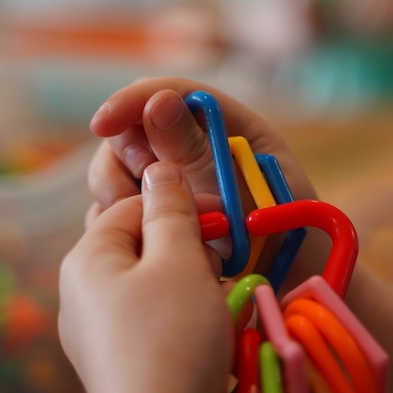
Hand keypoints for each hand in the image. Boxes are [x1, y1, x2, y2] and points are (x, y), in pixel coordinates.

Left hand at [60, 161, 233, 392]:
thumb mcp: (178, 262)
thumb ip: (170, 211)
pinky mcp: (121, 362)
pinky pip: (155, 320)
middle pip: (141, 244)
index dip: (180, 204)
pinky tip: (210, 331)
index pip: (132, 205)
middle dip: (186, 246)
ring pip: (152, 283)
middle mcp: (83, 293)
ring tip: (221, 299)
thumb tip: (159, 168)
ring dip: (192, 282)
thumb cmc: (172, 341)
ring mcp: (99, 332)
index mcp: (87, 259)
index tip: (224, 220)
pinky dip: (184, 316)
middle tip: (221, 262)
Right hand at [86, 76, 330, 289]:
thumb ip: (200, 151)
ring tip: (144, 226)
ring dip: (117, 194)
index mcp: (230, 129)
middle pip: (134, 129)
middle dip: (125, 155)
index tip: (103, 123)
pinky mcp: (156, 220)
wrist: (288, 297)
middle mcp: (195, 152)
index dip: (134, 101)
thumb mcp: (246, 194)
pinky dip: (116, 224)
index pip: (174, 95)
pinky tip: (138, 246)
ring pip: (116, 170)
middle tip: (142, 191)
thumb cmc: (285, 243)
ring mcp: (173, 186)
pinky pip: (116, 211)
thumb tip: (156, 101)